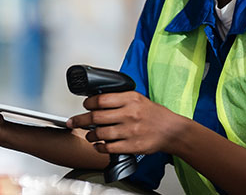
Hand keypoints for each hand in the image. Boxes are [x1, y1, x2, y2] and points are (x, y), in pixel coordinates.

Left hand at [66, 91, 188, 154]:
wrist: (171, 130)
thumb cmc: (155, 115)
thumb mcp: (139, 98)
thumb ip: (120, 98)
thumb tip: (98, 100)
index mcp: (131, 99)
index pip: (102, 99)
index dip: (89, 103)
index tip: (85, 105)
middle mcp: (130, 114)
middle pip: (96, 117)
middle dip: (81, 120)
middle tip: (74, 122)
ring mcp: (130, 131)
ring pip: (101, 133)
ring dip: (90, 135)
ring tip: (88, 135)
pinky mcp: (132, 146)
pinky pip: (109, 148)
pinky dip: (99, 147)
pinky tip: (98, 145)